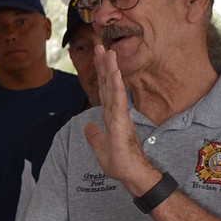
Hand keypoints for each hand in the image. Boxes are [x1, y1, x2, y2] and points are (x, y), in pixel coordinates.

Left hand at [84, 45, 157, 191]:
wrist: (132, 175)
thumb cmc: (120, 164)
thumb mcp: (101, 149)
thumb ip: (95, 136)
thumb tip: (88, 126)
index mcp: (110, 116)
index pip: (104, 91)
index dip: (101, 75)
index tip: (98, 59)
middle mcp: (115, 113)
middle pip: (108, 84)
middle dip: (104, 65)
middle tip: (100, 46)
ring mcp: (119, 116)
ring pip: (113, 88)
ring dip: (110, 69)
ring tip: (107, 51)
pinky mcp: (121, 122)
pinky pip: (118, 100)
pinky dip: (116, 85)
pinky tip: (114, 73)